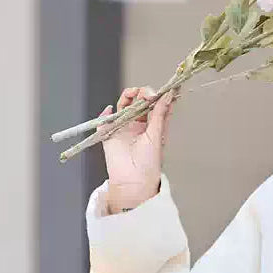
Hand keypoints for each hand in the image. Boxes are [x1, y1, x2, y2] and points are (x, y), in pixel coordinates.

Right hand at [96, 84, 175, 213]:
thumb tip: (167, 95)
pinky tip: (110, 111)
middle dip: (142, 93)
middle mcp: (137, 124)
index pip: (153, 104)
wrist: (134, 181)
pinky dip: (105, 114)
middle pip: (137, 100)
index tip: (160, 91)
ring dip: (127, 96)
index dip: (156, 95)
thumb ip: (160, 114)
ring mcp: (123, 128)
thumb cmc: (149, 163)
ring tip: (131, 95)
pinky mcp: (109, 134)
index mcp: (151, 126)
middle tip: (146, 94)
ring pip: (123, 105)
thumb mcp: (157, 135)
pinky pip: (104, 120)